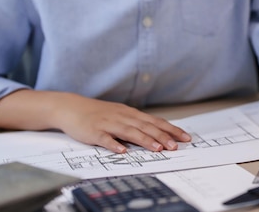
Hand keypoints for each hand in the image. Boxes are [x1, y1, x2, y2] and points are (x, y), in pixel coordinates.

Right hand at [56, 94, 190, 152]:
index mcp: (131, 114)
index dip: (171, 130)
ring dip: (144, 140)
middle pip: (146, 127)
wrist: (72, 107)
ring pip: (130, 132)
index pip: (156, 122)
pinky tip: (122, 151)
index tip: (185, 137)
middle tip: (176, 146)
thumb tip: (157, 133)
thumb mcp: (121, 115)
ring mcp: (109, 123)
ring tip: (157, 148)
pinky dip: (114, 144)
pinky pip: (105, 138)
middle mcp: (123, 117)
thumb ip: (137, 124)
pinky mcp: (94, 131)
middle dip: (162, 136)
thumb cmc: (99, 113)